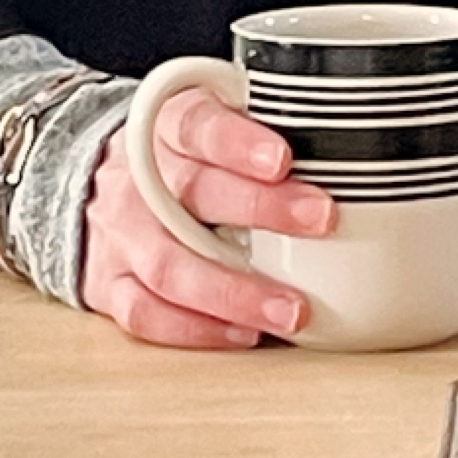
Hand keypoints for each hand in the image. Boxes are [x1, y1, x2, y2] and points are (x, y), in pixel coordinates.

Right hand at [78, 84, 335, 349]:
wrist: (89, 185)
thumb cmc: (179, 160)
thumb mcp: (212, 123)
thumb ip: (269, 126)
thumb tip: (368, 147)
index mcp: (167, 127)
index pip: (196, 125)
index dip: (237, 142)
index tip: (284, 158)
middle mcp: (139, 178)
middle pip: (192, 192)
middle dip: (260, 209)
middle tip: (322, 221)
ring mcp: (121, 234)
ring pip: (170, 263)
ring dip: (235, 291)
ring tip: (294, 310)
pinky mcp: (107, 282)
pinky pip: (144, 312)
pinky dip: (194, 328)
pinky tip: (244, 334)